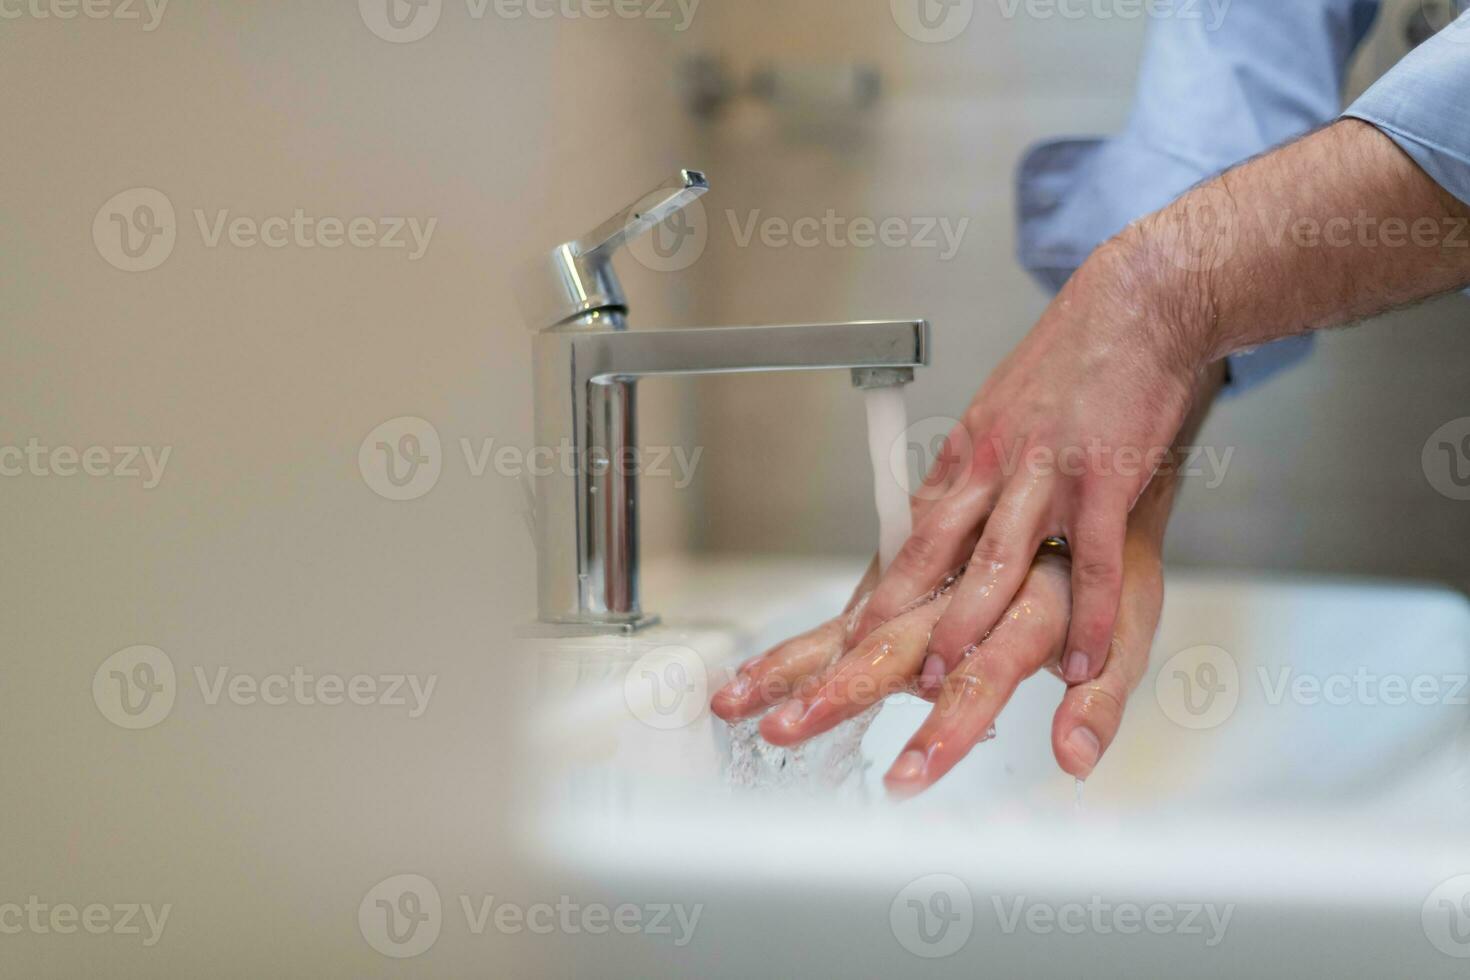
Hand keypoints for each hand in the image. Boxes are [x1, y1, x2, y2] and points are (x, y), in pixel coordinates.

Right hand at [709, 538, 1162, 794]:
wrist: (1099, 424)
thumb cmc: (1117, 545)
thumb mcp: (1131, 625)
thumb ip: (1101, 699)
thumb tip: (1073, 761)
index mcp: (1033, 598)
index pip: (982, 675)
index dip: (944, 729)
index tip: (906, 775)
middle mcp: (975, 571)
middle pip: (899, 640)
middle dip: (842, 691)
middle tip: (786, 732)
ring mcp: (944, 549)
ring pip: (862, 608)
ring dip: (804, 657)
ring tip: (743, 701)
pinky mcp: (926, 534)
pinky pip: (868, 583)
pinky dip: (823, 629)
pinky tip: (769, 667)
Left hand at [852, 237, 1204, 692]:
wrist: (1137, 306)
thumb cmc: (1076, 358)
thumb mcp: (1003, 407)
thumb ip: (978, 463)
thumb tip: (947, 507)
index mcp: (970, 452)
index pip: (914, 529)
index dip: (884, 584)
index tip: (855, 628)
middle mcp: (996, 466)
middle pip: (935, 551)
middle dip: (902, 615)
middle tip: (873, 667)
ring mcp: (1047, 475)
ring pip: (995, 563)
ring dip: (968, 626)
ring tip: (948, 681)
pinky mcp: (1103, 481)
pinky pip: (1090, 565)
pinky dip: (1083, 619)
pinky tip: (1079, 663)